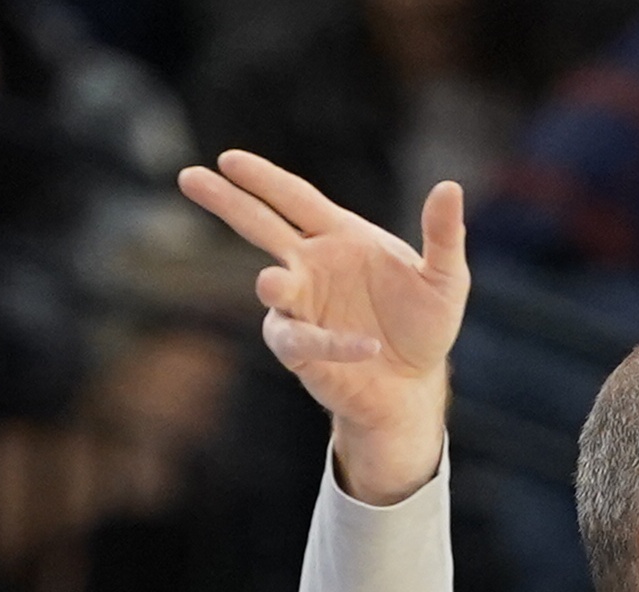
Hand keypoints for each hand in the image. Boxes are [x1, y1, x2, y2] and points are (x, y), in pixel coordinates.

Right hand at [179, 150, 464, 502]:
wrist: (416, 385)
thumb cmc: (423, 326)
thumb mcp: (445, 278)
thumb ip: (444, 236)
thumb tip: (450, 187)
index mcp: (339, 237)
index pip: (294, 198)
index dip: (263, 178)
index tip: (228, 158)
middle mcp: (311, 267)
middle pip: (260, 227)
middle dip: (226, 202)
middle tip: (188, 177)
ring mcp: (303, 308)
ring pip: (272, 289)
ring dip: (273, 285)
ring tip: (272, 282)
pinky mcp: (305, 351)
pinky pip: (304, 340)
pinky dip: (332, 343)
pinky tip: (366, 345)